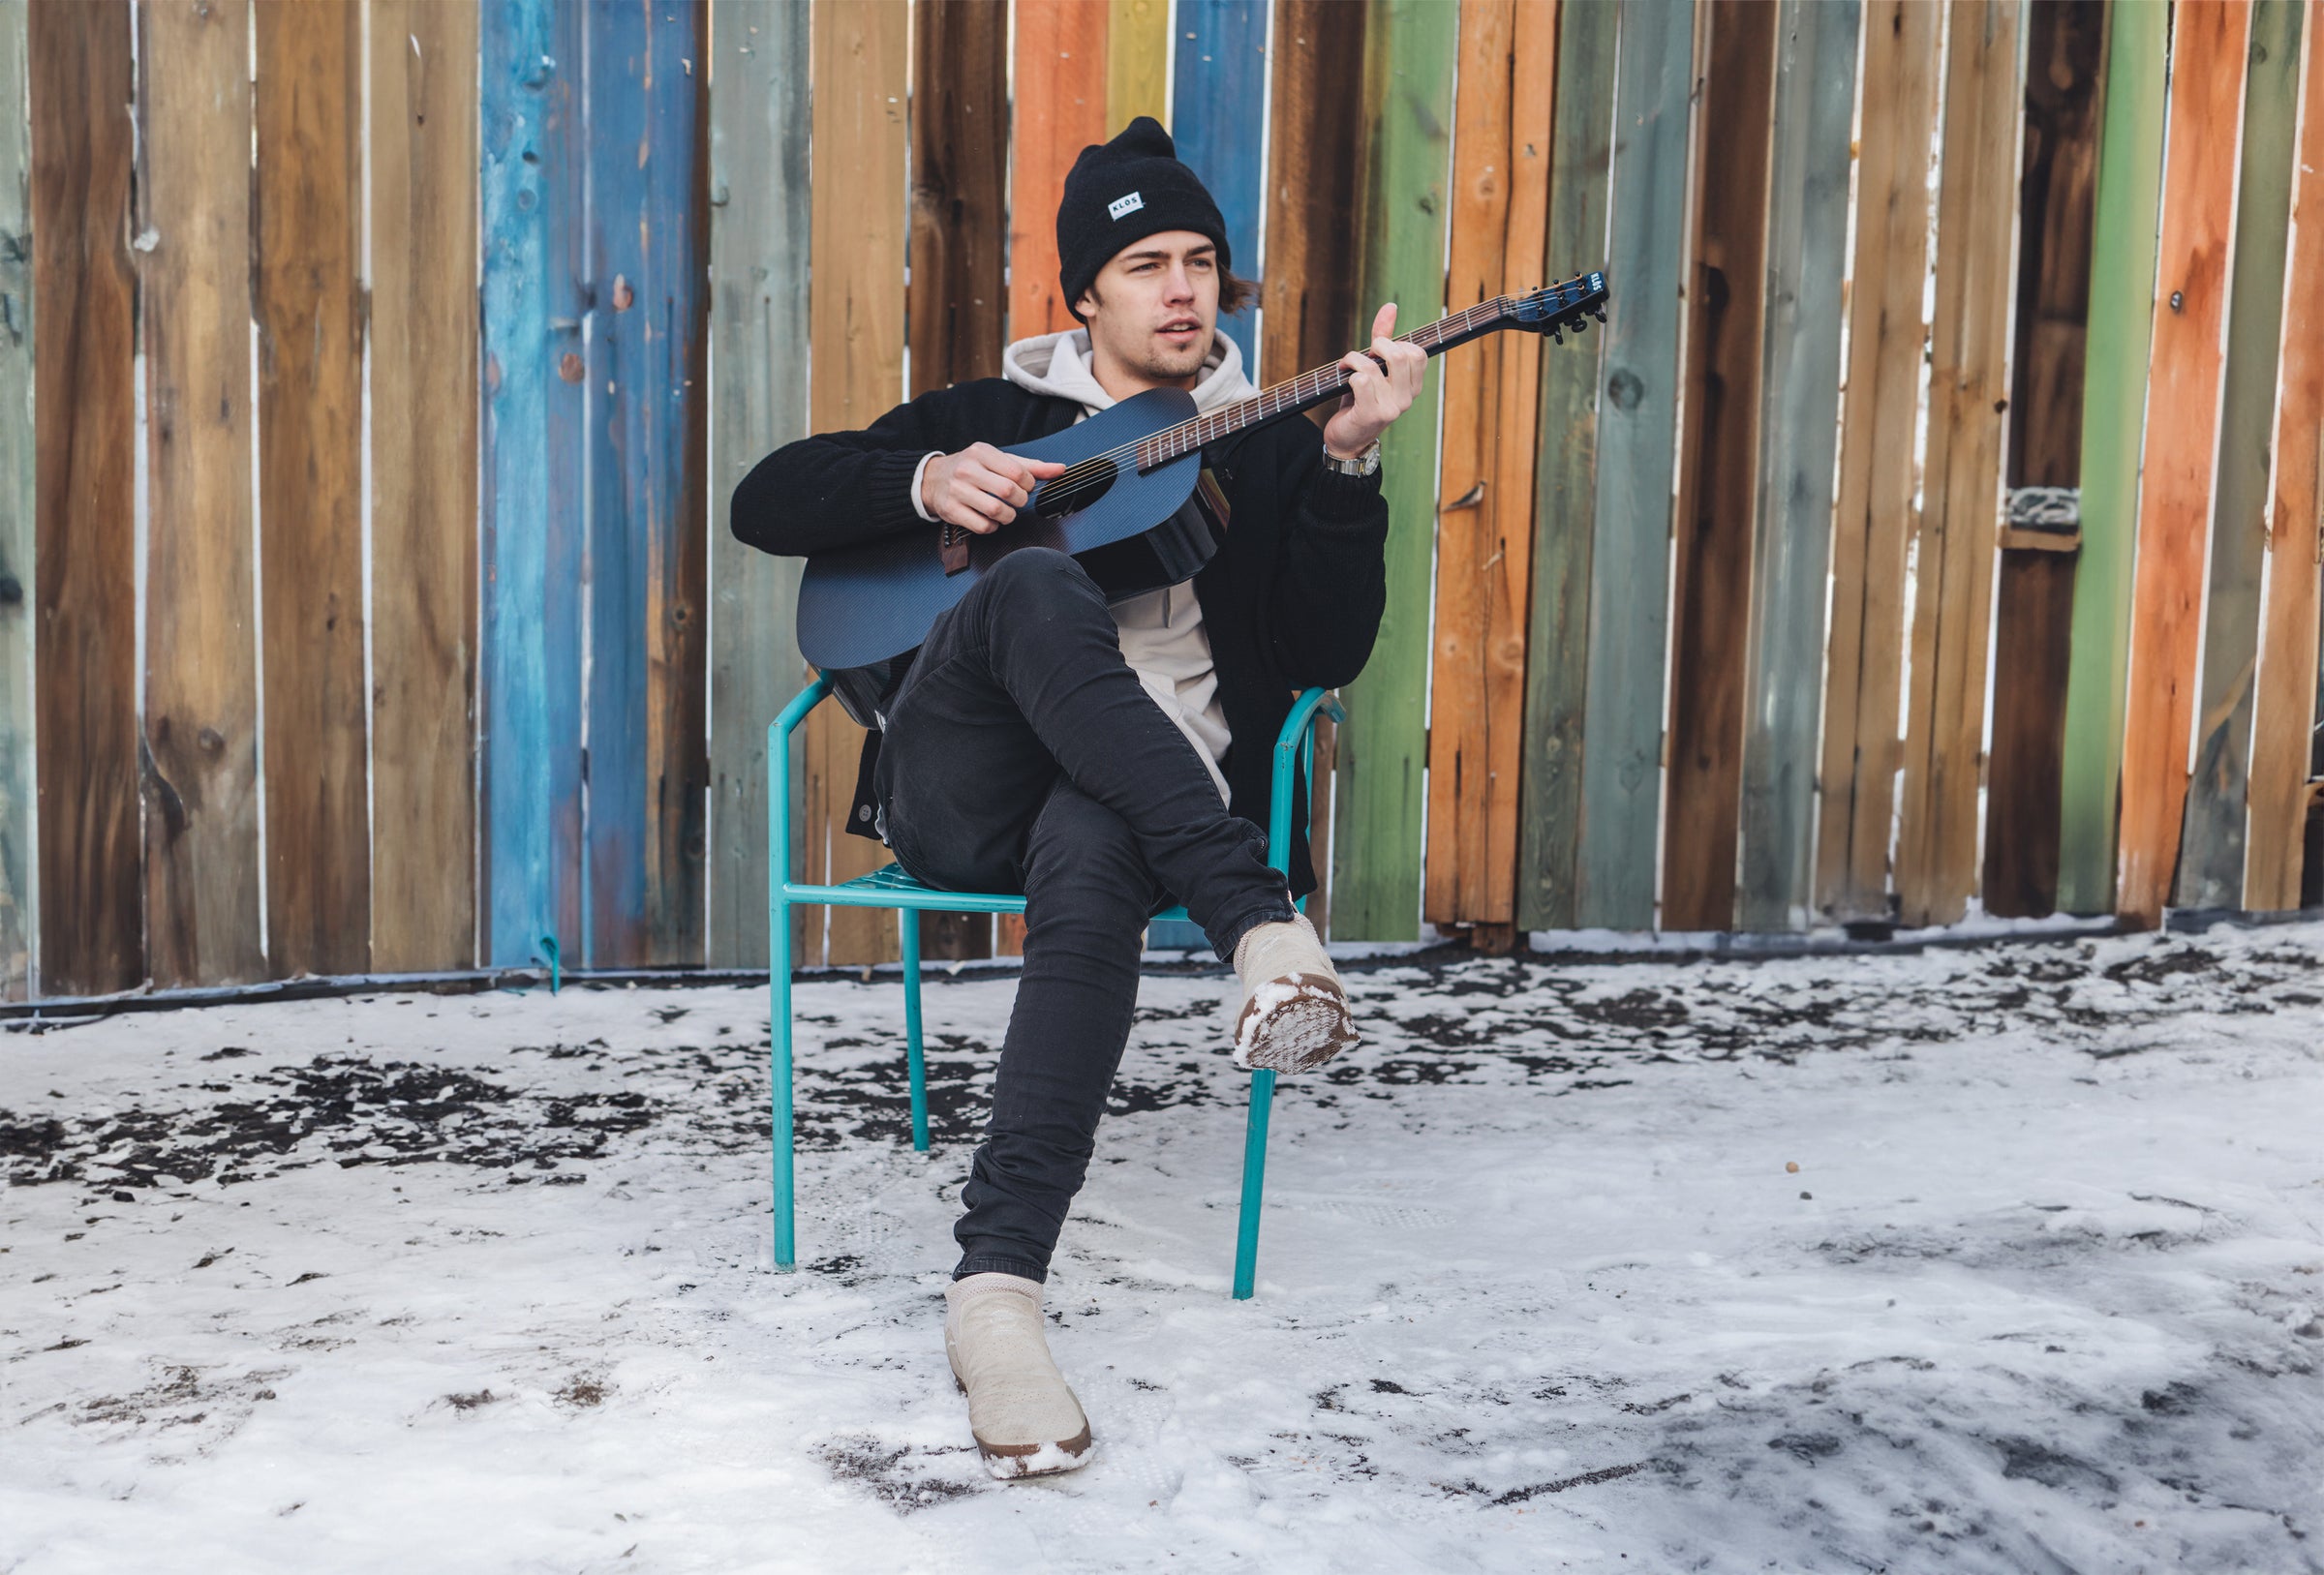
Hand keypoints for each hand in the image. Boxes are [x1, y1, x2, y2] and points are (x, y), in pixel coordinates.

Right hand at [920, 442, 1067, 532]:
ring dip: (1008, 516)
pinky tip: (990, 519)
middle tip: (1017, 500)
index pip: (1017, 472)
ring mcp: (957, 491)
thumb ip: (1029, 466)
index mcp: (981, 453)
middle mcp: (967, 470)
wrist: (933, 479)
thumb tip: (1059, 469)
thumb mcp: (998, 460)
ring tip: (1006, 511)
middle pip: (1008, 491)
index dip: (1029, 484)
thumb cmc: (972, 469)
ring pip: (996, 510)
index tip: (1026, 486)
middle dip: (1020, 500)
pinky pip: (982, 526)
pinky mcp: (951, 510)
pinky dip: (992, 526)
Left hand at [1321, 302, 1426, 459]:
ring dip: (1354, 360)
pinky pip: (1361, 381)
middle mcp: (1406, 398)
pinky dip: (1348, 374)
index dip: (1396, 343)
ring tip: (1346, 366)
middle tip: (1366, 352)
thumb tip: (1391, 306)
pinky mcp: (1371, 415)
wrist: (1346, 439)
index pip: (1418, 353)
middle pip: (1402, 355)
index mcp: (1412, 387)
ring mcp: (1391, 409)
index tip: (1380, 350)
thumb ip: (1383, 337)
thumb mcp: (1374, 368)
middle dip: (1379, 344)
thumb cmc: (1360, 400)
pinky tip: (1343, 379)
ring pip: (1374, 366)